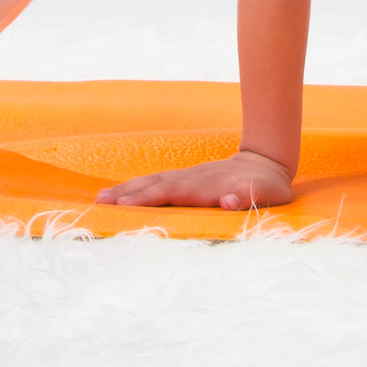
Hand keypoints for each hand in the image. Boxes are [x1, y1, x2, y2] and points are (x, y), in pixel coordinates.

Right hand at [96, 148, 293, 211]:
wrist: (266, 162)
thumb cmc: (266, 185)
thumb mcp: (267, 193)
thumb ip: (249, 196)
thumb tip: (229, 200)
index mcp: (206, 187)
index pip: (172, 193)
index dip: (150, 198)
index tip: (126, 204)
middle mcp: (192, 180)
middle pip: (155, 185)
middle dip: (128, 193)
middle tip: (100, 202)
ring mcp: (187, 178)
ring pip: (153, 182)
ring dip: (128, 189)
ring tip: (101, 197)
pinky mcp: (186, 181)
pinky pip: (157, 183)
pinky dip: (138, 188)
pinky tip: (122, 194)